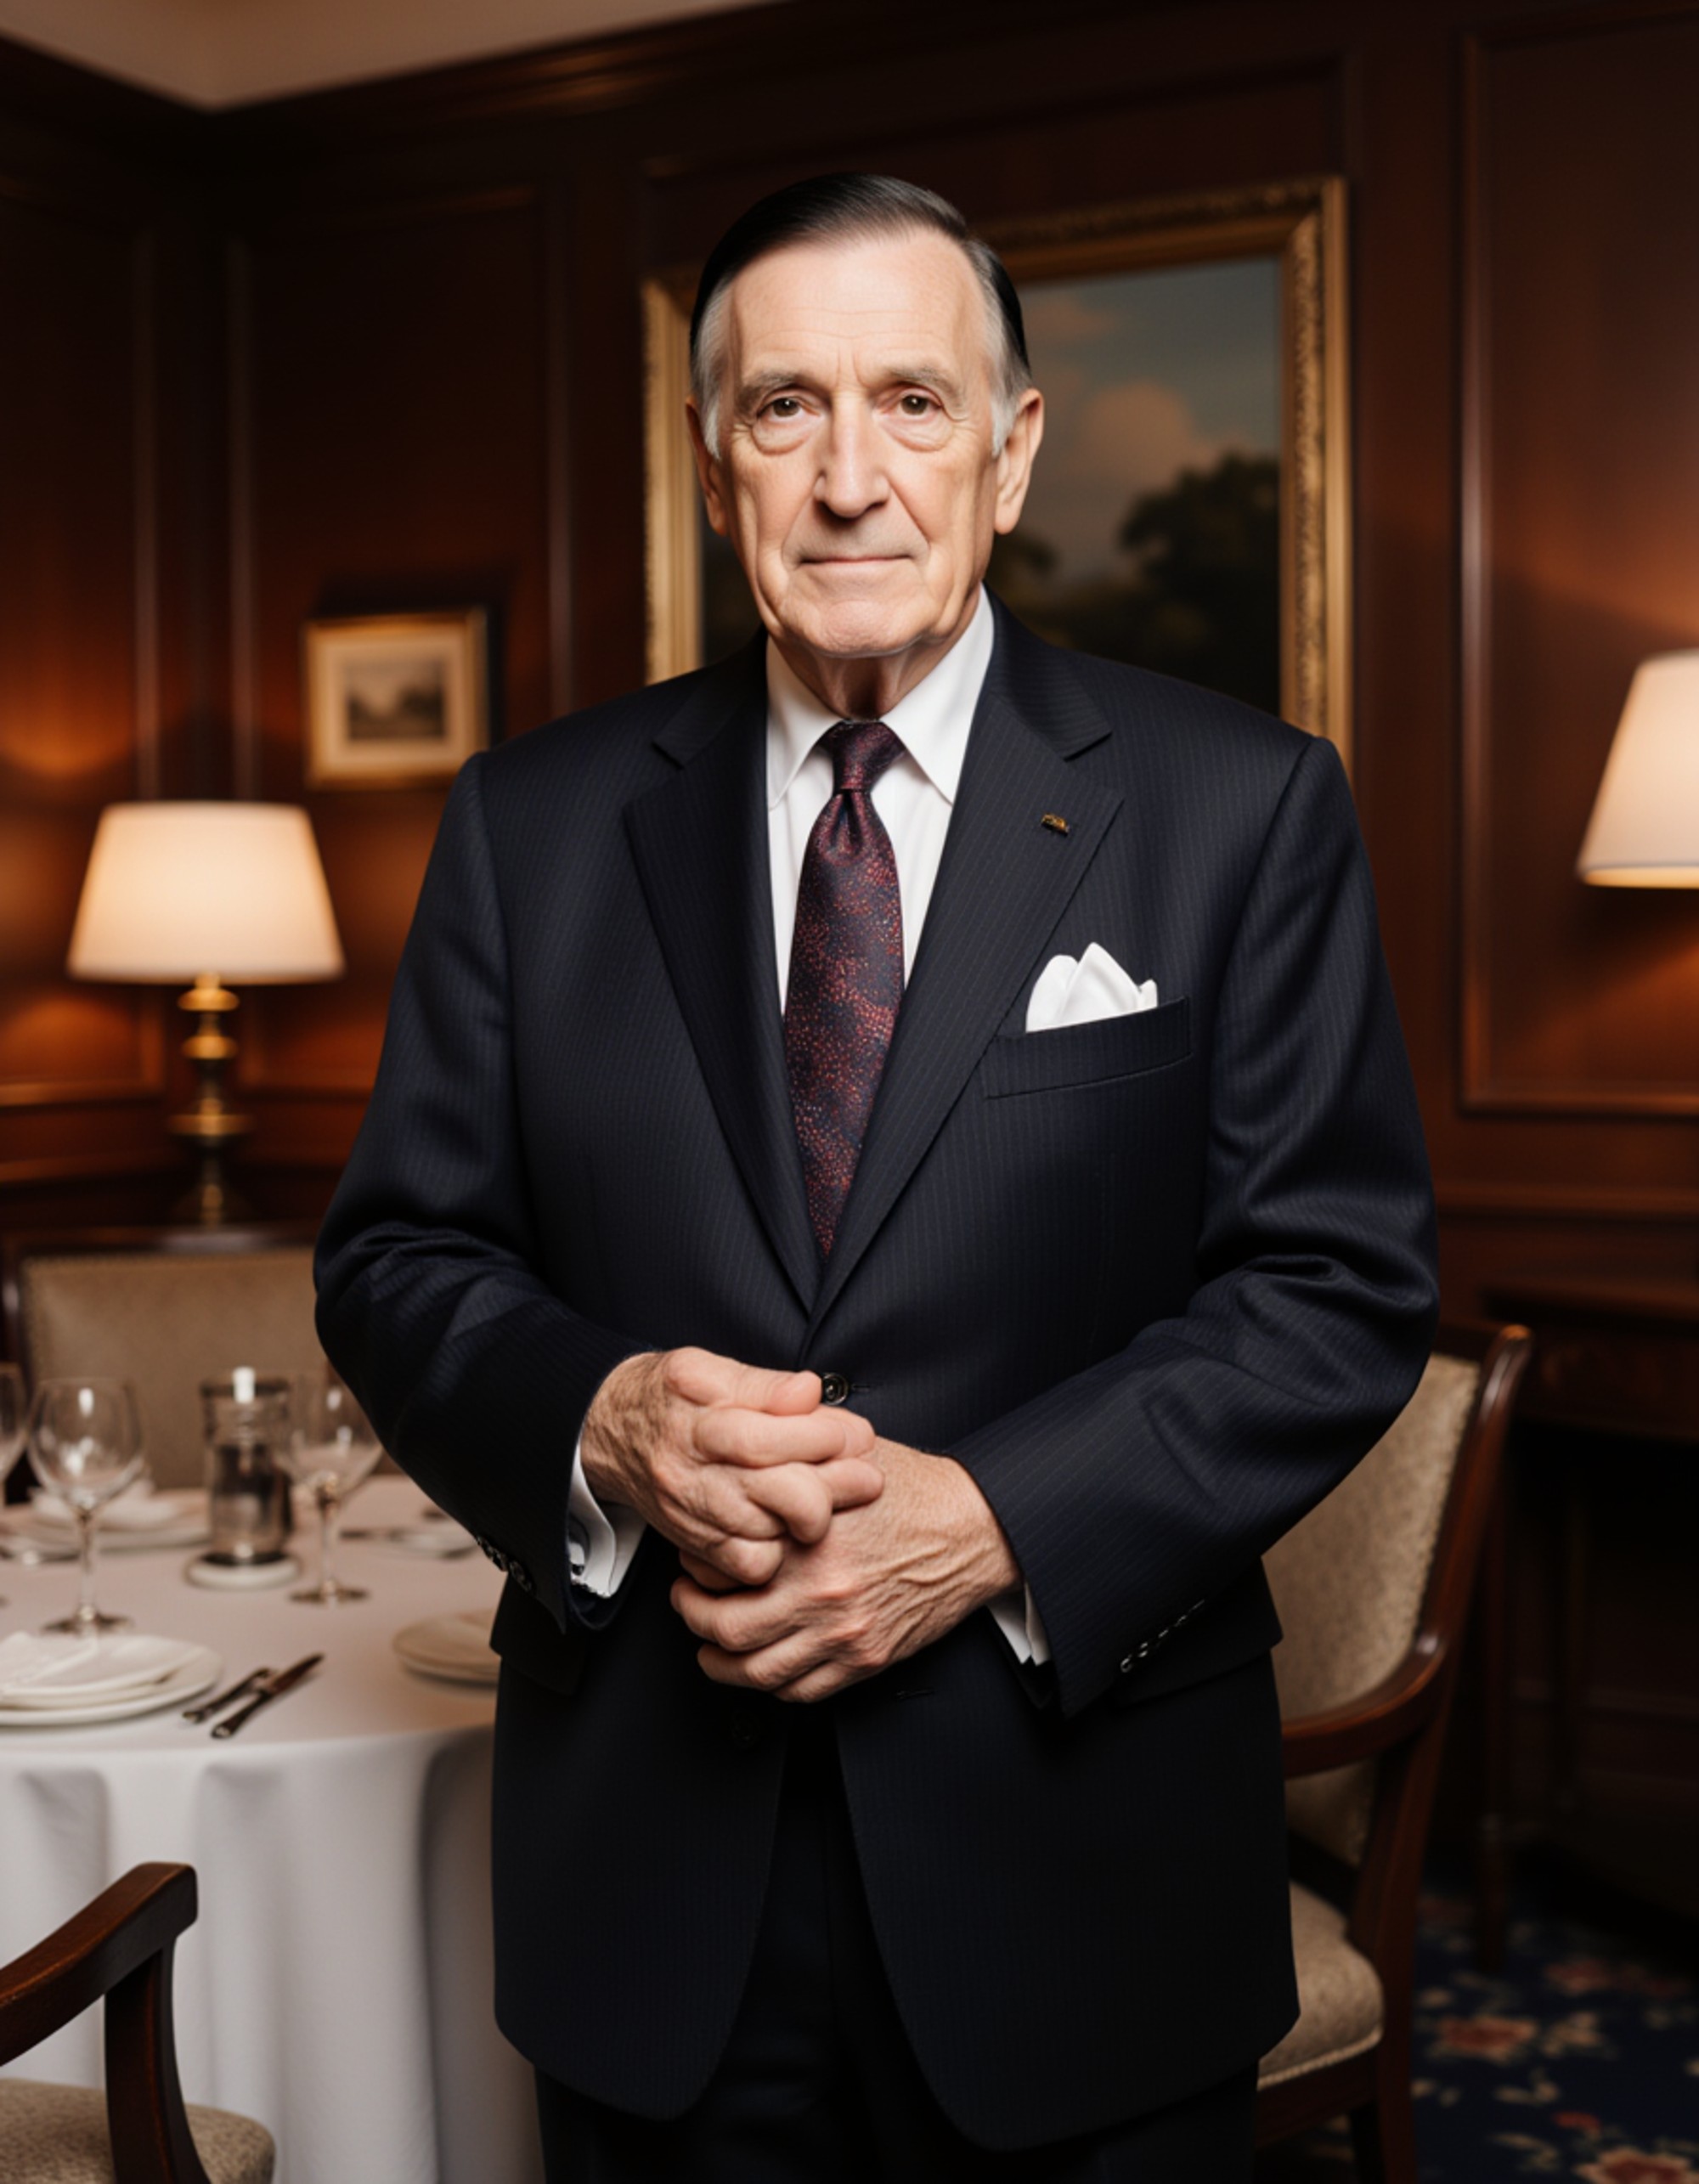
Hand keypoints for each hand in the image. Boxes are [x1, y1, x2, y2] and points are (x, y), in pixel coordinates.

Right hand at [580, 1348, 882, 1585]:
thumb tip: (810, 1391)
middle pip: (781, 1495)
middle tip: (866, 1477)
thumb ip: (762, 1383)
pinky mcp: (696, 1544)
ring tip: (832, 1499)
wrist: (606, 1434)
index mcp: (698, 1420)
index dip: (822, 1438)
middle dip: (835, 1488)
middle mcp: (693, 1473)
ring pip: (771, 1538)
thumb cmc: (665, 1395)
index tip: (857, 1435)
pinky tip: (789, 1529)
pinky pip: (748, 1568)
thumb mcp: (706, 1369)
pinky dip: (777, 1554)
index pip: (768, 1439)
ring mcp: (695, 1514)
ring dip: (812, 1521)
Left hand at [670, 1439, 1019, 1701]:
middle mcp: (820, 1591)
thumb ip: (796, 1454)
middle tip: (687, 1603)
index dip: (694, 1563)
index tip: (690, 1557)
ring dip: (722, 1664)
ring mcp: (844, 1632)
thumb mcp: (848, 1455)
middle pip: (726, 1629)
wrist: (976, 1529)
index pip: (720, 1565)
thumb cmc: (916, 1490)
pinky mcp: (867, 1658)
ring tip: (712, 1648)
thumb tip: (752, 1439)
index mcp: (807, 1539)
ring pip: (758, 1672)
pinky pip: (803, 1691)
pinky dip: (773, 1686)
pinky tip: (763, 1666)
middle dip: (694, 1619)